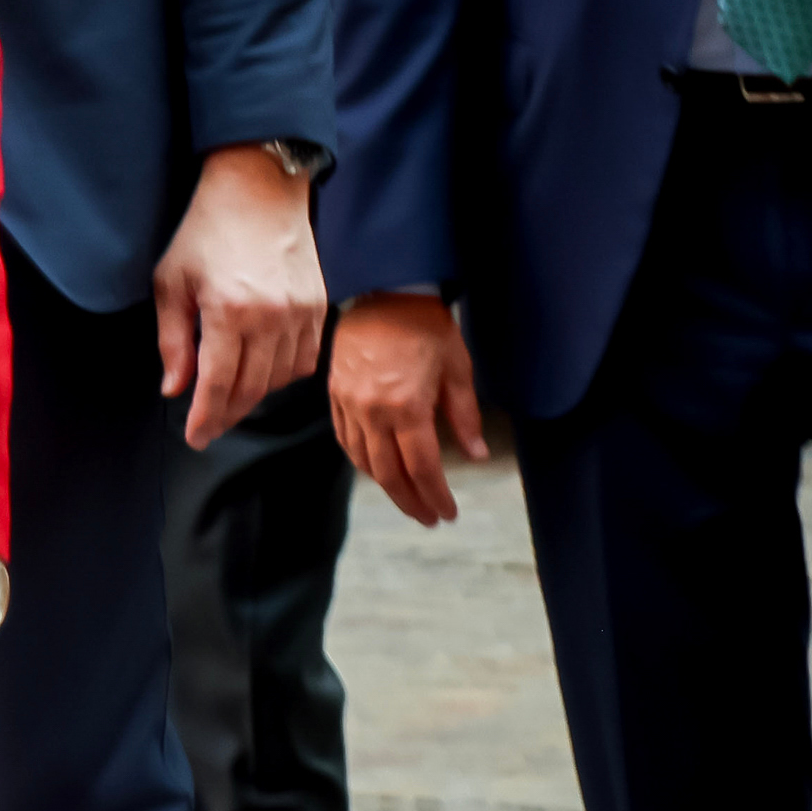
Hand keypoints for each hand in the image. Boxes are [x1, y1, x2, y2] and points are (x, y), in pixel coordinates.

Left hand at [152, 145, 327, 447]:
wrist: (258, 191)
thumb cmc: (206, 232)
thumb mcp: (172, 283)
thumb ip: (173, 341)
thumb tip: (174, 389)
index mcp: (229, 311)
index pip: (218, 385)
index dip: (206, 418)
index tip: (195, 438)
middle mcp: (271, 318)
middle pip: (251, 389)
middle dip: (227, 414)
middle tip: (208, 428)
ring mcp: (301, 314)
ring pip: (280, 380)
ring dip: (254, 396)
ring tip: (230, 400)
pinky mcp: (319, 307)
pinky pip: (304, 360)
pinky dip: (283, 375)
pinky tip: (262, 374)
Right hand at [331, 291, 484, 526]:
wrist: (384, 292)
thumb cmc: (427, 328)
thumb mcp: (457, 370)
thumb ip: (464, 416)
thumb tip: (476, 455)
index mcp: (407, 407)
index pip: (421, 467)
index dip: (435, 496)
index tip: (448, 514)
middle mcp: (373, 411)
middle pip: (389, 473)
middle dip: (411, 501)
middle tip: (428, 518)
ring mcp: (349, 403)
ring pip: (363, 460)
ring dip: (386, 486)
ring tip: (406, 498)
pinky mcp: (335, 394)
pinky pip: (345, 439)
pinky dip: (361, 461)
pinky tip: (376, 469)